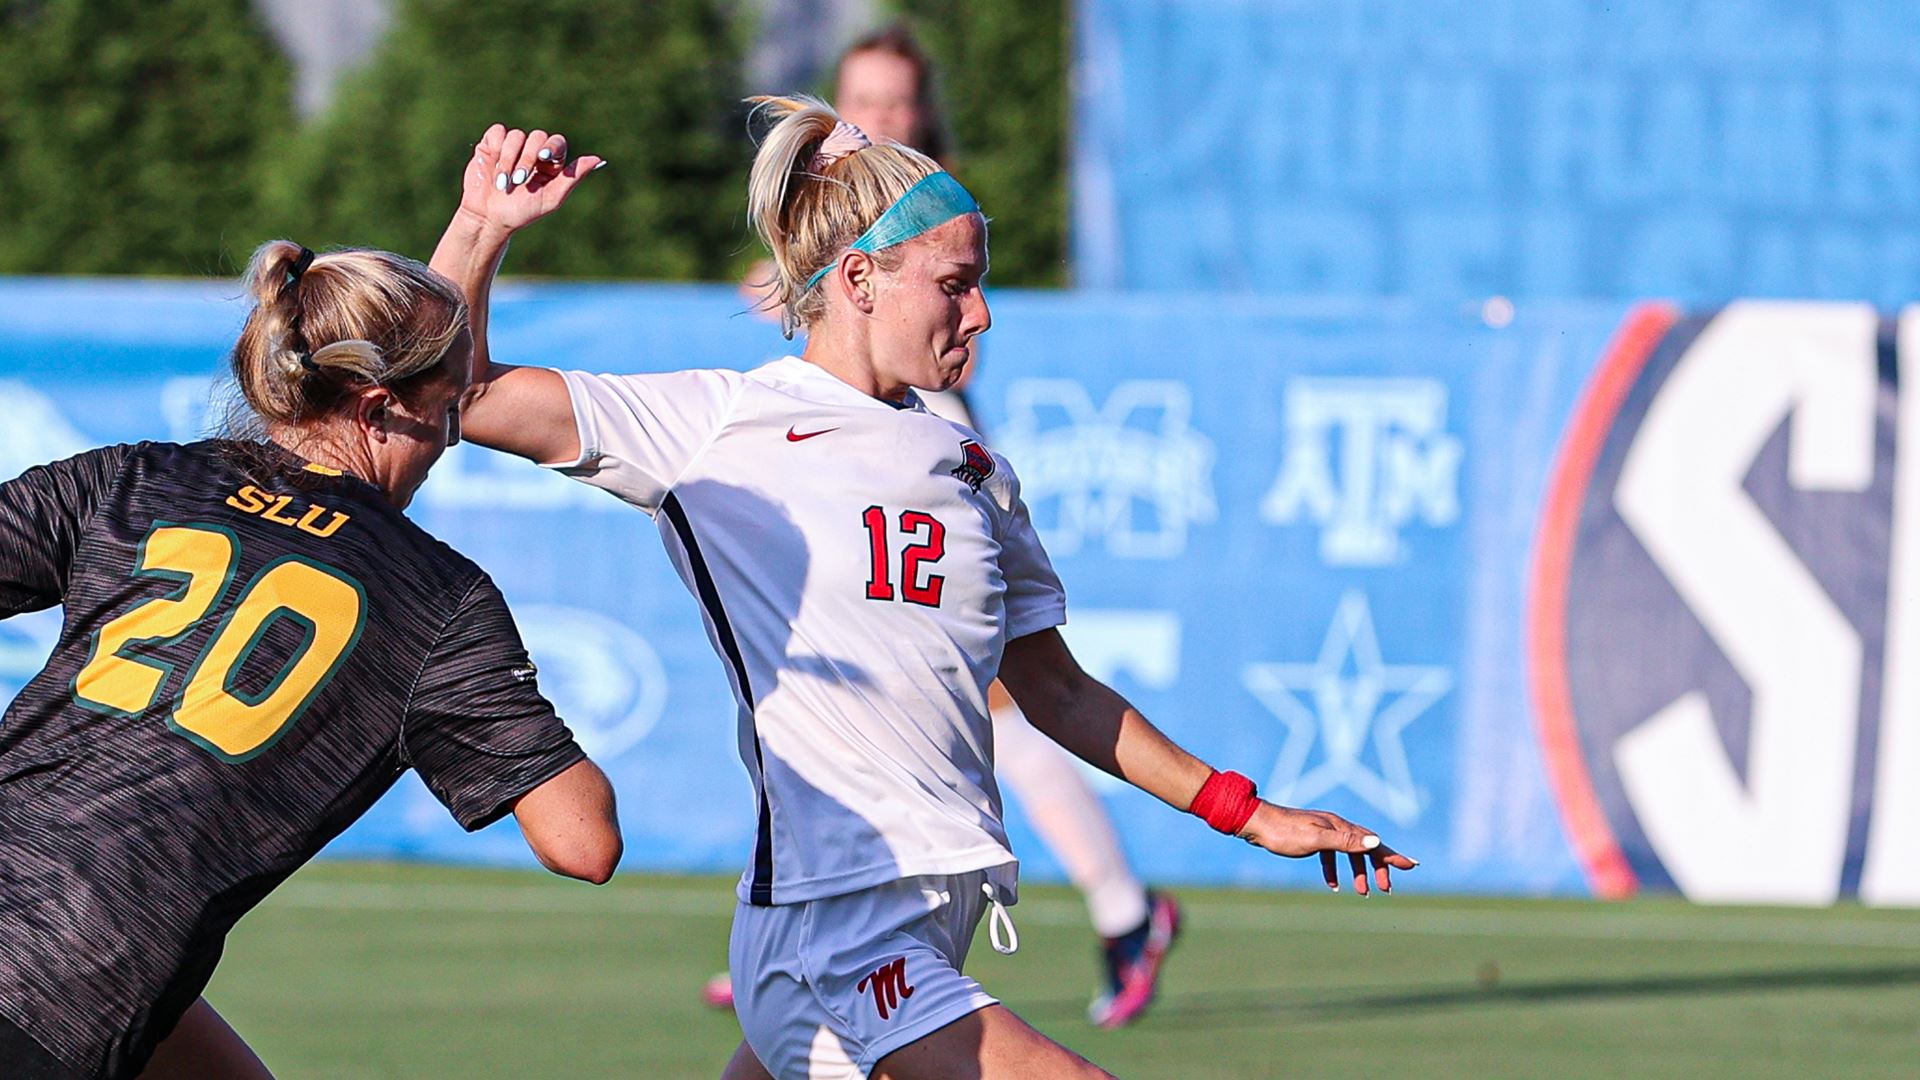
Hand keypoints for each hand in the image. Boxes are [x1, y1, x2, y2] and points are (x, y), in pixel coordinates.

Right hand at [457, 124, 605, 234]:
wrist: (489, 217)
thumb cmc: (522, 211)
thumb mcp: (551, 198)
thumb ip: (573, 177)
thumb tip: (598, 159)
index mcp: (550, 164)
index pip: (557, 142)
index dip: (552, 146)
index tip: (543, 157)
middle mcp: (532, 152)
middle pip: (537, 137)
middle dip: (527, 159)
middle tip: (519, 181)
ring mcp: (512, 147)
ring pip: (516, 136)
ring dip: (509, 159)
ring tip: (503, 182)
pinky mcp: (492, 144)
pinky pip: (498, 132)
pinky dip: (496, 148)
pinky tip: (493, 166)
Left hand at [1238, 801, 1417, 895]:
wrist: (1255, 823)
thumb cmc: (1284, 832)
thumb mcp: (1316, 839)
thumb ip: (1346, 842)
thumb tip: (1376, 841)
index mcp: (1340, 826)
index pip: (1373, 842)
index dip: (1393, 855)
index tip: (1412, 866)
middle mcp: (1335, 826)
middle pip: (1365, 848)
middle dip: (1379, 868)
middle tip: (1386, 889)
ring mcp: (1323, 831)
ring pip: (1349, 853)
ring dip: (1358, 872)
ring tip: (1362, 892)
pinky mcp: (1310, 838)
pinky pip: (1330, 855)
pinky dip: (1335, 870)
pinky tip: (1332, 885)